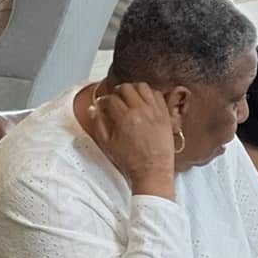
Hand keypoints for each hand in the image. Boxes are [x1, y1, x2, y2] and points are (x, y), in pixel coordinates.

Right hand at [84, 82, 179, 198]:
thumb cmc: (131, 161)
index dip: (103, 100)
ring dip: (134, 89)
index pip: (111, 99)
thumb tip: (93, 109)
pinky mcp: (165, 114)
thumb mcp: (108, 144)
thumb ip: (98, 124)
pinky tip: (145, 101)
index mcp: (125, 118)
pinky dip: (149, 94)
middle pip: (126, 88)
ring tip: (130, 97)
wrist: (152, 170)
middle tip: (115, 98)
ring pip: (143, 87)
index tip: (102, 104)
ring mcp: (154, 111)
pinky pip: (157, 95)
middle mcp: (140, 111)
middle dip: (117, 91)